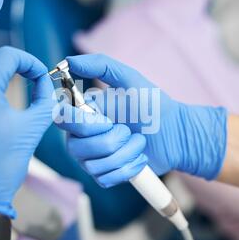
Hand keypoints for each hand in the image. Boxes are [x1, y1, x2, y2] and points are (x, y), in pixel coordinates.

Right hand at [56, 54, 227, 187]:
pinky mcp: (104, 176)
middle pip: (77, 147)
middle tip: (129, 130)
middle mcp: (80, 137)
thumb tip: (68, 61)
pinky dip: (128, 168)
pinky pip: (105, 178)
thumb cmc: (153, 105)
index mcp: (82, 114)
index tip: (108, 120)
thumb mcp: (130, 80)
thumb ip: (100, 65)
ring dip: (125, 153)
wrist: (175, 133)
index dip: (84, 124)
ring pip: (93, 165)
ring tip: (138, 142)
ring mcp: (91, 158)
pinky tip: (138, 158)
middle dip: (113, 139)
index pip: (62, 120)